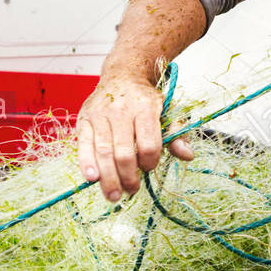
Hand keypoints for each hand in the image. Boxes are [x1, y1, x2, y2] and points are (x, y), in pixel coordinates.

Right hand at [76, 72, 194, 200]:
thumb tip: (187, 155)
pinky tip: (92, 178)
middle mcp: (121, 110)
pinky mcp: (84, 119)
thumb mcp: (167, 110)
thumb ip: (176, 134)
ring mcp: (100, 114)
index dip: (150, 162)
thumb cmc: (145, 99)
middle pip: (124, 153)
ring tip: (114, 196)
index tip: (149, 167)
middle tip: (132, 190)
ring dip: (109, 178)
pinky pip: (84, 145)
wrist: (122, 74)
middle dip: (128, 177)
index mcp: (145, 107)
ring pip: (104, 152)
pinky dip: (86, 163)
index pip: (149, 144)